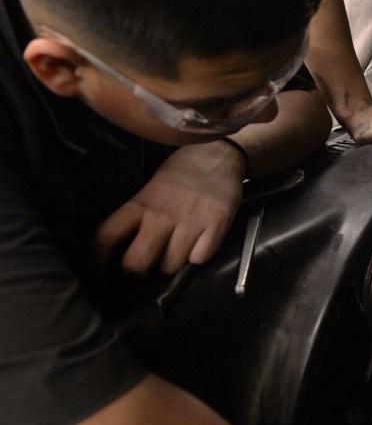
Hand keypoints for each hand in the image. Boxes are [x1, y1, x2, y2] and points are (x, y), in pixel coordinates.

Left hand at [95, 142, 245, 274]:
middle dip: (138, 272)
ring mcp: (190, 222)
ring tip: (176, 253)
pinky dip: (198, 256)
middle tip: (145, 267)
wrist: (219, 153)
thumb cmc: (183, 171)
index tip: (102, 267)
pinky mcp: (216, 225)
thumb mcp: (151, 188)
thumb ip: (140, 215)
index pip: (106, 236)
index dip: (98, 258)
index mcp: (141, 204)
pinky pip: (200, 259)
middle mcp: (162, 215)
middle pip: (137, 263)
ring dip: (171, 265)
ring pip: (170, 267)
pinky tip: (199, 244)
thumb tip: (127, 245)